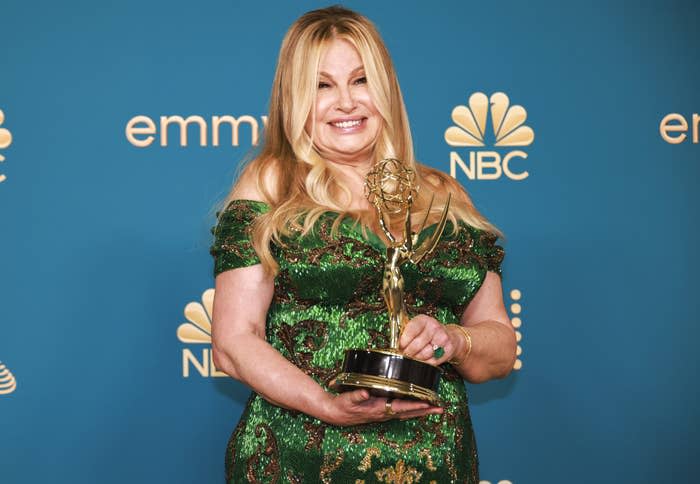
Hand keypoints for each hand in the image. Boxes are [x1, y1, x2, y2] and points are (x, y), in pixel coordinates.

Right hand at [321, 388, 442, 425]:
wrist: (335, 413)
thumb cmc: (342, 405)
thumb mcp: (347, 400)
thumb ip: (357, 396)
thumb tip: (365, 393)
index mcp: (378, 409)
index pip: (400, 407)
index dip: (414, 406)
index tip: (427, 404)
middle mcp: (384, 413)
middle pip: (408, 413)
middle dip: (425, 411)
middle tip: (440, 409)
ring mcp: (384, 413)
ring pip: (407, 413)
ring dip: (421, 411)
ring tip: (435, 408)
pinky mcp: (382, 411)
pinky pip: (401, 411)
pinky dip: (412, 409)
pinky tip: (418, 406)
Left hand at [399, 315, 458, 365]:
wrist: (449, 336)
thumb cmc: (428, 333)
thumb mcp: (417, 328)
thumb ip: (406, 333)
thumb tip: (395, 344)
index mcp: (423, 319)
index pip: (412, 329)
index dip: (404, 340)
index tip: (401, 346)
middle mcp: (434, 326)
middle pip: (417, 344)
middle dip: (409, 352)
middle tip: (406, 355)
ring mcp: (443, 337)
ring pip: (425, 354)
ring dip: (418, 359)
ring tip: (415, 356)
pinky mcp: (448, 349)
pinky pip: (434, 361)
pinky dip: (427, 362)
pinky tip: (425, 359)